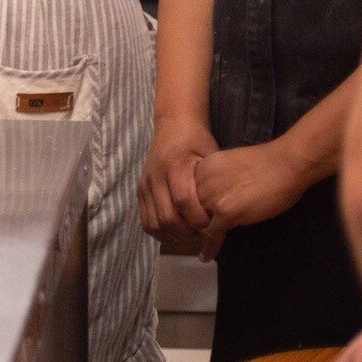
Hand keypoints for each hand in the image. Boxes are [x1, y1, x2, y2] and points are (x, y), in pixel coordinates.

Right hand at [139, 119, 217, 251]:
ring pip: (154, 223)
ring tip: (190, 233)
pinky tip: (174, 231)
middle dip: (188, 232)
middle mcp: (155, 176)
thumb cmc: (197, 141)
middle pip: (167, 217)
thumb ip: (212, 183)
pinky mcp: (140, 191)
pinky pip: (145, 220)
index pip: (183, 200)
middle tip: (203, 233)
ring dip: (173, 235)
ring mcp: (145, 185)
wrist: (173, 126)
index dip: (199, 218)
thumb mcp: (211, 156)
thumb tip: (221, 214)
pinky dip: (159, 231)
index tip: (213, 224)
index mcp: (175, 165)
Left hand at [194, 138, 315, 259]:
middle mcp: (201, 181)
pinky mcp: (225, 212)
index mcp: (201, 167)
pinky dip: (209, 247)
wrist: (285, 164)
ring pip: (199, 222)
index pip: (187, 192)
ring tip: (201, 246)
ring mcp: (212, 197)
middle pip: (190, 208)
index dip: (191, 207)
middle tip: (196, 235)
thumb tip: (214, 194)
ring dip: (201, 235)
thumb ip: (215, 178)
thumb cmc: (265, 163)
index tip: (194, 217)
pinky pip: (212, 234)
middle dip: (194, 221)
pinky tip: (207, 256)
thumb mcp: (228, 164)